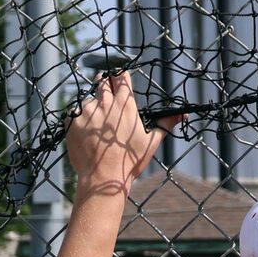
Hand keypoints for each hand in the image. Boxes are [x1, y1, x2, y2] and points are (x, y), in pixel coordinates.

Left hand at [65, 71, 181, 203]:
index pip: (121, 77)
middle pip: (103, 82)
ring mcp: (86, 111)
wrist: (102, 179)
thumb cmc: (129, 162)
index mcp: (125, 104)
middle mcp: (105, 103)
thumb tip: (184, 115)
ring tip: (97, 129)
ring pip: (88, 100)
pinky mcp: (72, 121)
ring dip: (92, 109)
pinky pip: (74, 114)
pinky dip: (79, 121)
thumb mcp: (151, 142)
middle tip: (106, 100)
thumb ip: (166, 124)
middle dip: (104, 86)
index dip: (120, 78)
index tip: (119, 82)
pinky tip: (86, 136)